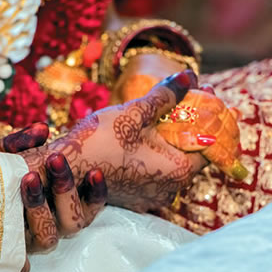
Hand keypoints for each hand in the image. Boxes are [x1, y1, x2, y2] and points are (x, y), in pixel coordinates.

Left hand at [0, 123, 106, 271]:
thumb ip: (20, 141)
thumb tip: (42, 130)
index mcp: (54, 204)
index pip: (88, 205)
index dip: (96, 193)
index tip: (94, 171)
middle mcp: (46, 224)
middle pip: (72, 221)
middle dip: (66, 188)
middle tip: (55, 158)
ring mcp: (25, 240)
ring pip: (49, 237)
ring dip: (43, 207)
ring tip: (29, 176)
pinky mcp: (3, 255)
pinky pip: (19, 262)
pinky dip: (21, 261)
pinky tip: (14, 239)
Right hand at [21, 70, 209, 211]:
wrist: (62, 168)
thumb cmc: (98, 142)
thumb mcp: (134, 113)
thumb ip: (165, 96)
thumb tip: (190, 76)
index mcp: (177, 171)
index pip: (208, 144)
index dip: (210, 117)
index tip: (206, 94)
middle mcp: (169, 189)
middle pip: (191, 153)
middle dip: (191, 124)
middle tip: (188, 98)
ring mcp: (151, 195)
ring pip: (173, 162)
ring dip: (173, 137)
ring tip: (167, 111)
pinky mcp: (136, 195)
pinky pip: (156, 171)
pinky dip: (158, 151)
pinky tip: (147, 133)